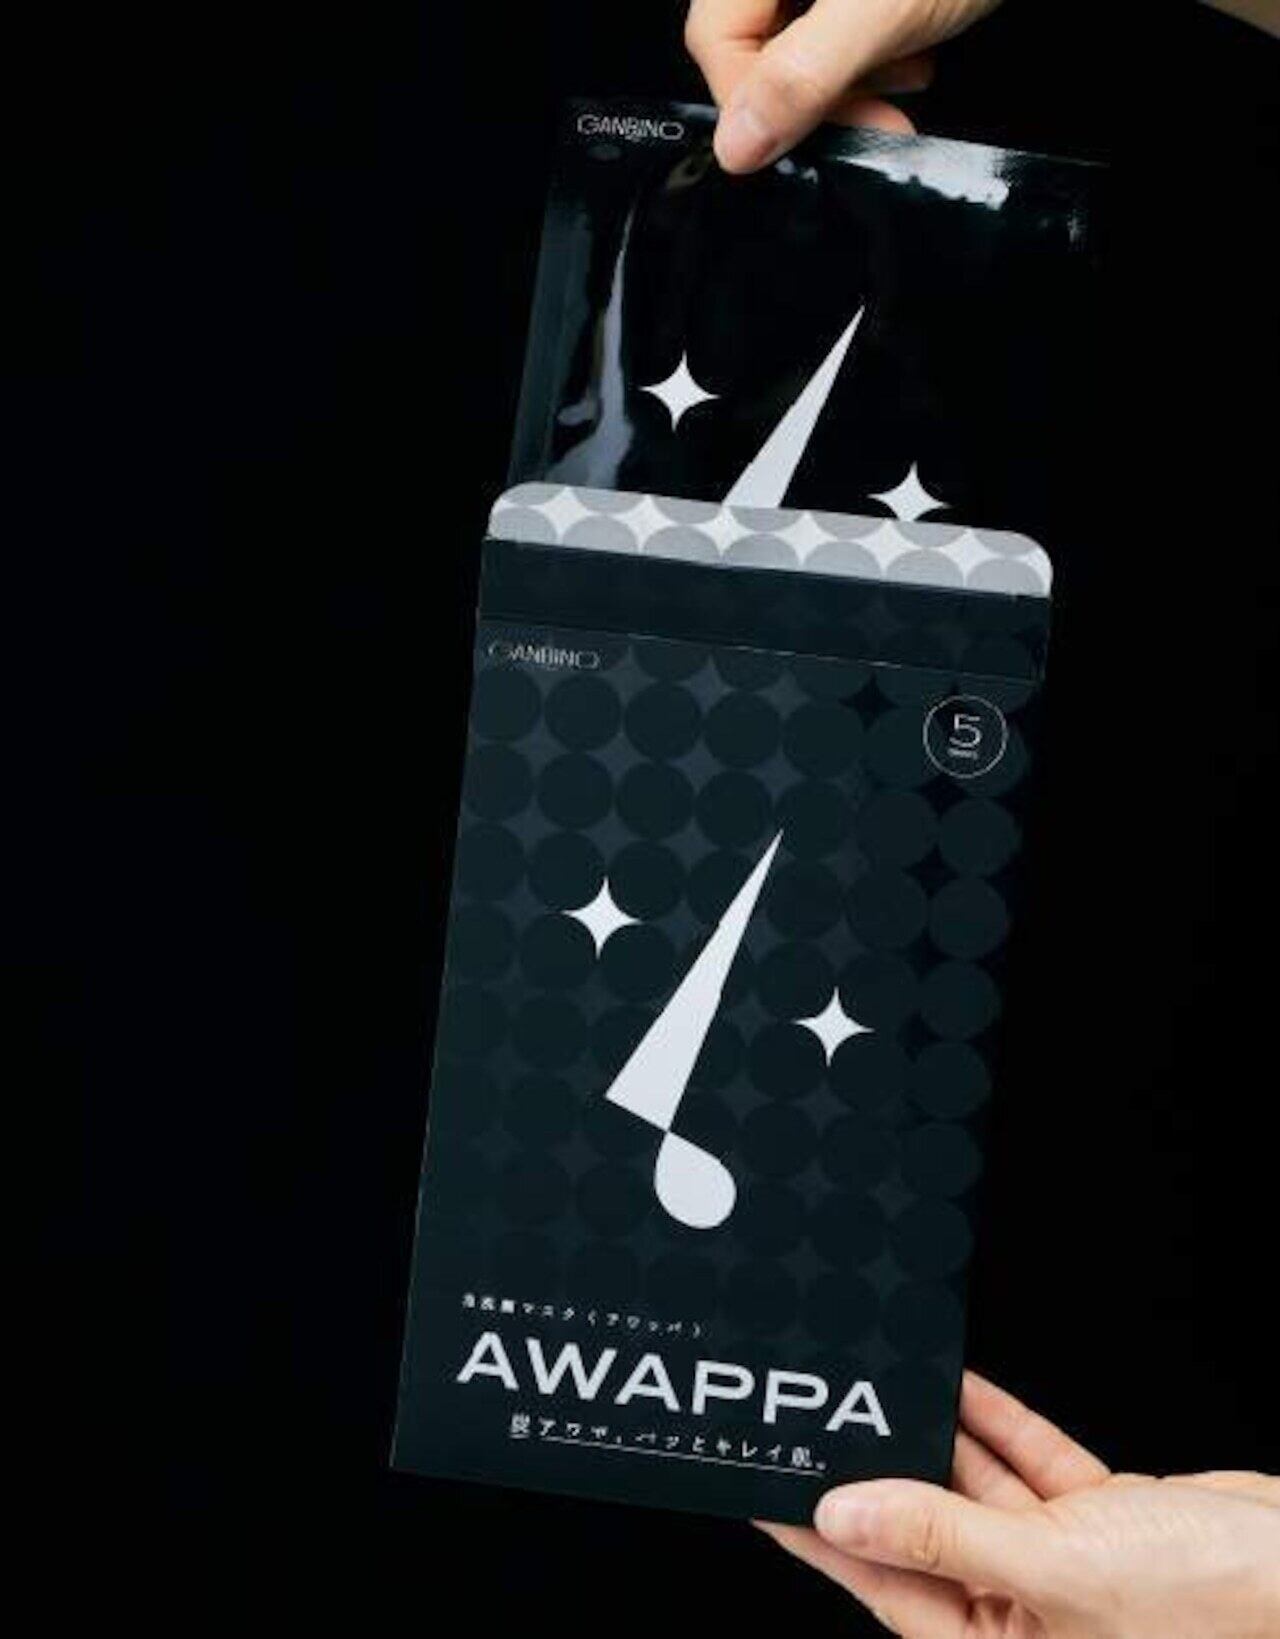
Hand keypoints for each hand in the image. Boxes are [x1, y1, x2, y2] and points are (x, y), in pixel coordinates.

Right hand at [685, 0, 1001, 168]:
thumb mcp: (879, 13)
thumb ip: (802, 77)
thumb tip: (735, 144)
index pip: (716, 40)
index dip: (753, 102)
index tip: (803, 143)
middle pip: (755, 41)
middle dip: (813, 97)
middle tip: (873, 125)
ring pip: (800, 37)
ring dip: (848, 82)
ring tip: (904, 90)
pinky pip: (839, 23)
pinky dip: (872, 53)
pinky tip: (913, 60)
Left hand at [758, 1372, 1279, 1637]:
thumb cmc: (1211, 1609)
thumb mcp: (1057, 1571)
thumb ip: (945, 1537)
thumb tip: (843, 1516)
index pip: (884, 1585)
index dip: (821, 1538)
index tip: (766, 1492)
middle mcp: (1024, 1610)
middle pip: (924, 1530)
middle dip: (877, 1473)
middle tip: (818, 1417)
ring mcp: (1063, 1562)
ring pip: (976, 1488)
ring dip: (937, 1436)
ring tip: (879, 1384)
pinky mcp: (1100, 1517)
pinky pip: (1029, 1462)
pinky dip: (996, 1422)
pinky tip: (957, 1384)